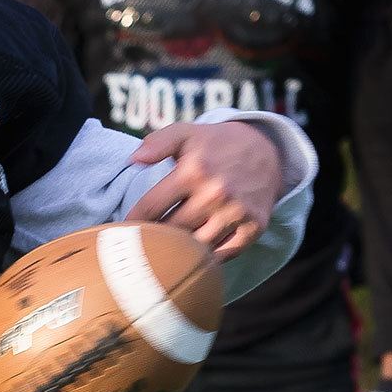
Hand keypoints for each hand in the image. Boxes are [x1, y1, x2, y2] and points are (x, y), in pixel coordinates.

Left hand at [124, 121, 281, 259]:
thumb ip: (157, 142)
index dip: (134, 221)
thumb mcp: (186, 133)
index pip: (150, 207)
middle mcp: (216, 193)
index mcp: (193, 171)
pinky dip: (208, 259)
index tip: (125, 229)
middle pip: (171, 231)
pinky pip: (224, 255)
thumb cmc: (217, 144)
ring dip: (179, 251)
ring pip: (196, 247)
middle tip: (143, 243)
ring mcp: (237, 212)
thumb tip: (134, 159)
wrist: (267, 151)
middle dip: (154, 238)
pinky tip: (196, 254)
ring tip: (166, 252)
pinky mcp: (254, 227)